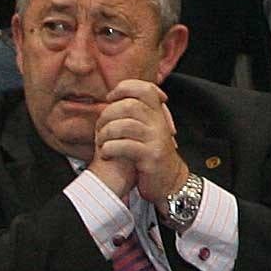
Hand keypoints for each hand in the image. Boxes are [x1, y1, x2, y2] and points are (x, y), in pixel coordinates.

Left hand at [94, 79, 188, 206]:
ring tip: (101, 142)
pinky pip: (124, 146)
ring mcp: (156, 140)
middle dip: (108, 114)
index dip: (124, 88)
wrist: (170, 182)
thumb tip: (111, 100)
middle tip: (100, 127)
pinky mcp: (151, 157)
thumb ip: (136, 114)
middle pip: (130, 106)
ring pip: (125, 125)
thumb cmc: (150, 155)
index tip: (110, 98)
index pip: (145, 88)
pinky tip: (105, 154)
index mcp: (158, 114)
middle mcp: (159, 124)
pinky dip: (109, 148)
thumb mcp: (148, 130)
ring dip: (105, 133)